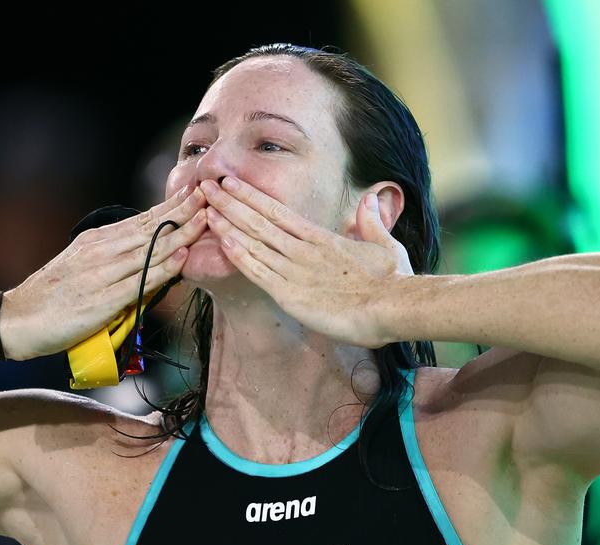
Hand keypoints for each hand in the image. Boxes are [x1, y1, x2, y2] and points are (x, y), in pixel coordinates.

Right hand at [1, 186, 207, 359]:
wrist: (17, 321)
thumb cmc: (51, 299)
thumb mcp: (81, 267)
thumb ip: (111, 260)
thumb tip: (143, 256)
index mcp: (96, 241)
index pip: (141, 220)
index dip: (171, 206)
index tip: (196, 192)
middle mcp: (99, 251)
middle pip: (149, 228)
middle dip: (182, 211)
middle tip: (211, 193)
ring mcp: (100, 274)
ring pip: (148, 250)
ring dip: (180, 234)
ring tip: (207, 218)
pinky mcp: (101, 300)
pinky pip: (138, 281)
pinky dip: (162, 267)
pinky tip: (181, 255)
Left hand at [200, 177, 411, 348]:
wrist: (394, 306)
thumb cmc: (392, 280)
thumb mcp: (384, 244)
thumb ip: (371, 221)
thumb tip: (371, 199)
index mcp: (321, 238)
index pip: (278, 212)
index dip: (251, 197)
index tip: (231, 183)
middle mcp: (303, 250)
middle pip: (259, 221)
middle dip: (230, 202)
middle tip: (205, 185)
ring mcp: (294, 271)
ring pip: (254, 242)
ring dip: (227, 224)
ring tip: (205, 208)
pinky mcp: (290, 295)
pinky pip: (258, 272)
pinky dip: (239, 256)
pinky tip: (222, 242)